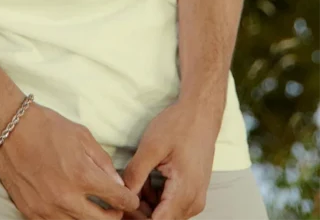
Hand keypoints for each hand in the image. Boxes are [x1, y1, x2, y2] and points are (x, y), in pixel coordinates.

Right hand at [0, 101, 140, 218]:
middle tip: (115, 208)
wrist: (9, 128)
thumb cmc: (46, 126)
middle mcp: (66, 197)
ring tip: (93, 208)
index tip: (130, 199)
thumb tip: (117, 183)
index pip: (118, 199)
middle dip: (114, 215)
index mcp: (82, 175)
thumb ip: (103, 162)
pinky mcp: (31, 212)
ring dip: (91, 218)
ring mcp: (47, 208)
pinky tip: (70, 208)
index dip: (129, 200)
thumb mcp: (81, 135)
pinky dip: (67, 219)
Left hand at [119, 100, 218, 218]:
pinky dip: (156, 198)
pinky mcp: (193, 193)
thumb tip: (122, 195)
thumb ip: (136, 174)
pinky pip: (171, 206)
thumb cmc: (178, 126)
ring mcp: (195, 199)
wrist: (201, 114)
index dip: (136, 217)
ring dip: (147, 205)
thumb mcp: (151, 147)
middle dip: (139, 211)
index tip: (121, 205)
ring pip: (165, 215)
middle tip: (123, 191)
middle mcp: (193, 203)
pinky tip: (146, 180)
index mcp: (184, 192)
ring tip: (135, 181)